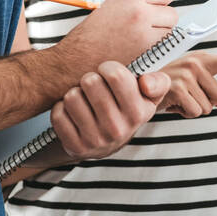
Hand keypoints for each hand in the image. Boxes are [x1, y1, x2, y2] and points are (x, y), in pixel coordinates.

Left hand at [51, 61, 169, 159]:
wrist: (108, 143)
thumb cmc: (128, 109)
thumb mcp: (149, 96)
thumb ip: (158, 82)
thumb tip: (145, 83)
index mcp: (139, 112)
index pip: (116, 75)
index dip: (107, 67)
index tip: (107, 73)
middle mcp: (118, 129)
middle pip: (91, 82)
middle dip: (90, 79)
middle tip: (93, 86)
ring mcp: (96, 140)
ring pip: (72, 97)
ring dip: (74, 93)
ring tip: (83, 100)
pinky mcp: (75, 148)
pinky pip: (58, 114)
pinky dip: (61, 109)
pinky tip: (72, 113)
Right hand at [58, 0, 177, 75]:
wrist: (77, 61)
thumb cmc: (92, 35)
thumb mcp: (113, 5)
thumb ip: (138, 0)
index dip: (162, 0)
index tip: (156, 6)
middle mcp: (139, 11)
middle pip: (172, 12)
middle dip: (162, 20)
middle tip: (144, 28)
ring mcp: (145, 33)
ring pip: (170, 31)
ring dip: (161, 35)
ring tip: (140, 39)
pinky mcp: (147, 52)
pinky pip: (164, 47)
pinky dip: (157, 50)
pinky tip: (140, 50)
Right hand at [158, 52, 216, 117]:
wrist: (139, 90)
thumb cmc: (170, 88)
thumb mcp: (195, 87)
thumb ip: (216, 94)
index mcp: (203, 59)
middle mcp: (196, 63)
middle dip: (206, 103)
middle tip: (187, 96)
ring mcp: (186, 75)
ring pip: (208, 107)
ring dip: (193, 109)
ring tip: (178, 99)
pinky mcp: (177, 88)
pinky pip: (195, 111)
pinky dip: (185, 113)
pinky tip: (173, 104)